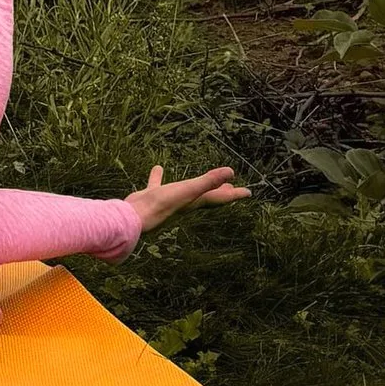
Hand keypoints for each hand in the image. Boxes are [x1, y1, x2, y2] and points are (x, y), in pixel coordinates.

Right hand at [127, 162, 248, 232]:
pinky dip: (159, 177)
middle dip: (220, 192)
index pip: (220, 197)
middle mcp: (186, 202)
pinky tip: (158, 169)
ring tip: (199, 179)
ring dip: (194, 185)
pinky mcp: (154, 195)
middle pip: (208, 196)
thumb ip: (209, 181)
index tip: (248, 192)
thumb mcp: (189, 190)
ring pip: (186, 191)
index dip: (235, 194)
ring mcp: (169, 199)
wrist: (136, 216)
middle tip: (231, 187)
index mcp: (196, 201)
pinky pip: (159, 184)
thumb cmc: (163, 205)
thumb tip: (231, 172)